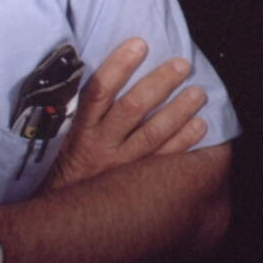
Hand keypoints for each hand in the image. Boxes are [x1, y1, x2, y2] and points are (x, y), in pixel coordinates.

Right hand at [41, 38, 207, 192]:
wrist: (62, 218)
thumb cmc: (69, 164)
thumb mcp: (66, 136)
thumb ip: (86, 109)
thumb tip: (107, 69)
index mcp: (81, 128)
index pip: (98, 91)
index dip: (118, 66)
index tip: (139, 44)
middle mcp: (100, 145)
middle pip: (132, 108)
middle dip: (159, 84)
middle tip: (181, 65)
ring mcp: (121, 166)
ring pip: (152, 134)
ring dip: (178, 111)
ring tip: (198, 93)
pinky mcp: (136, 184)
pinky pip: (164, 161)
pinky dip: (184, 142)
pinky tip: (200, 126)